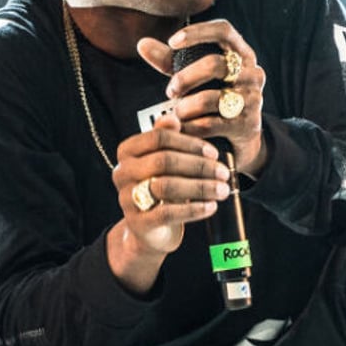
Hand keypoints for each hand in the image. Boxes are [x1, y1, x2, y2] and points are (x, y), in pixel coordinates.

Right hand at [111, 113, 229, 256]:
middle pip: (164, 160)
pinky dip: (194, 209)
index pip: (159, 137)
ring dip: (200, 187)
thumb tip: (174, 116)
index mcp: (128, 150)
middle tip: (223, 173)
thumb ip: (168, 137)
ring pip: (166, 186)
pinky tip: (211, 206)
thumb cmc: (161, 186)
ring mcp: (127, 198)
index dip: (190, 143)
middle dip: (199, 166)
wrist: (150, 229)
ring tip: (222, 190)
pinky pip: (168, 213)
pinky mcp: (138, 222)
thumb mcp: (164, 160)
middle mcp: (122, 171)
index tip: (214, 153)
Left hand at [137, 19, 267, 176]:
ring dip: (185, 107)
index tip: (172, 42)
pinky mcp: (248, 124)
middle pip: (214, 65)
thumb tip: (142, 44)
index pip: (224, 30)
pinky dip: (190, 126)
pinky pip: (210, 124)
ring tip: (176, 113)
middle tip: (170, 91)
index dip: (198, 32)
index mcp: (241, 53)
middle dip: (185, 78)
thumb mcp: (193, 75)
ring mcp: (253, 98)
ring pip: (209, 98)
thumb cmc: (214, 95)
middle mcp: (252, 72)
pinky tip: (182, 128)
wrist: (241, 135)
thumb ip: (169, 60)